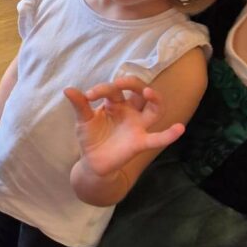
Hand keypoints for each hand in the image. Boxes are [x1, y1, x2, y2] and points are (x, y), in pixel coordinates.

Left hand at [65, 76, 183, 183]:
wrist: (93, 163)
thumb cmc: (91, 137)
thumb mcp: (83, 120)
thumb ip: (79, 105)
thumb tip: (67, 89)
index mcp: (115, 103)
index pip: (114, 89)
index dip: (102, 89)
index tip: (87, 96)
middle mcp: (130, 111)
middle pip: (139, 90)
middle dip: (131, 83)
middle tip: (118, 84)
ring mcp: (138, 125)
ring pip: (155, 108)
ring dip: (155, 99)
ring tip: (149, 92)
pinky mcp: (140, 142)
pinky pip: (158, 138)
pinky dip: (170, 134)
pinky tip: (179, 128)